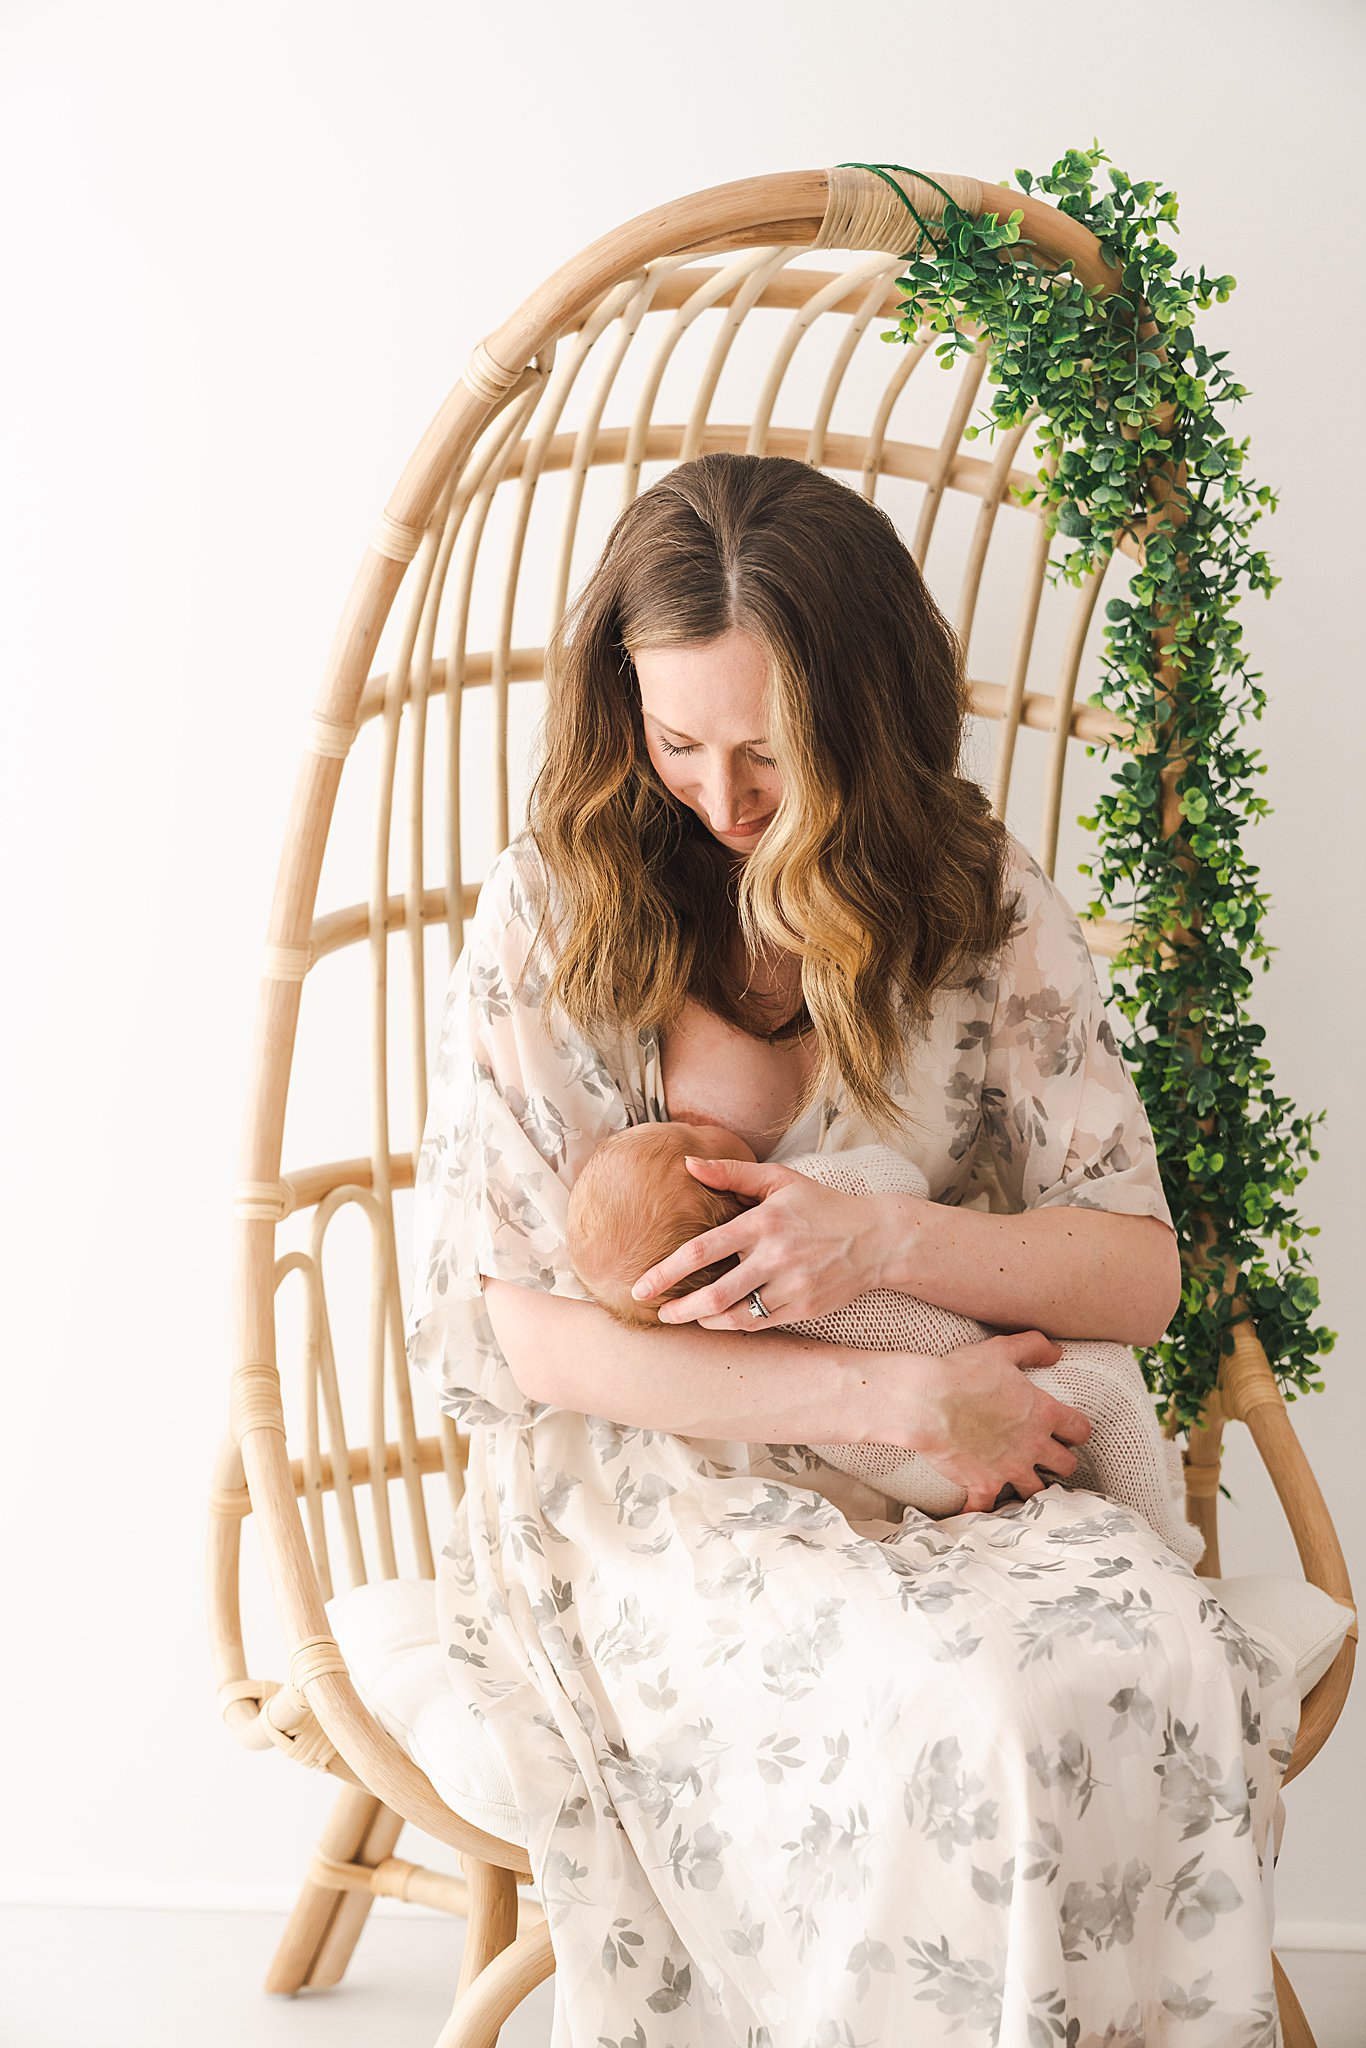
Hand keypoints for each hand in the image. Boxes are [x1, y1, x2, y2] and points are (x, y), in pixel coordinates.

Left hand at [629, 1154, 876, 1329]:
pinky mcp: (804, 1308)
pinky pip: (759, 1323)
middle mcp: (776, 1256)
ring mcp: (792, 1286)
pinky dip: (733, 1324)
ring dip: (703, 1319)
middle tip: (658, 1312)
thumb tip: (687, 1163)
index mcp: (763, 1222)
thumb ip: (731, 1173)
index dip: (667, 1271)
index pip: (704, 1250)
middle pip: (715, 1293)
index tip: (641, 1285)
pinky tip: (717, 1320)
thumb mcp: (779, 1180)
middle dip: (679, 1308)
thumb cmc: (821, 1206)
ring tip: (684, 1316)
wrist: (876, 1239)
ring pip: (735, 1315)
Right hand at [893, 1330, 1093, 1514]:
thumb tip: (1056, 1351)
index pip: (1079, 1429)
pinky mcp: (983, 1484)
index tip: (1068, 1431)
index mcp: (1043, 1413)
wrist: (928, 1401)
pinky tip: (976, 1515)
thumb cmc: (964, 1373)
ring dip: (1031, 1489)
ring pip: (1036, 1492)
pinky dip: (981, 1512)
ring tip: (1023, 1484)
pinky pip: (986, 1509)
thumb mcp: (1002, 1350)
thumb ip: (1034, 1346)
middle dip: (1060, 1462)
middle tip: (1048, 1457)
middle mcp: (1033, 1446)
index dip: (1076, 1430)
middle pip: (1066, 1466)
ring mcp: (1009, 1469)